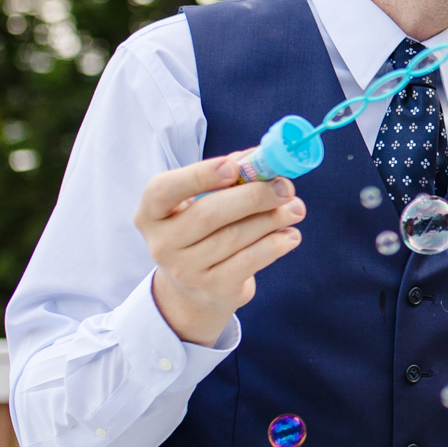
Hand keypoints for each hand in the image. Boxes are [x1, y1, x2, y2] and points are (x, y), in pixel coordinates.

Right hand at [135, 152, 306, 346]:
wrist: (196, 289)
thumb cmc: (203, 231)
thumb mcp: (202, 203)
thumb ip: (226, 177)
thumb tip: (257, 157)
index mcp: (152, 213)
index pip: (163, 190)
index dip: (198, 175)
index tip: (234, 166)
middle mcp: (162, 243)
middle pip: (208, 214)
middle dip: (253, 197)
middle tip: (285, 187)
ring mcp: (185, 270)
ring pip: (234, 237)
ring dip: (271, 219)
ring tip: (295, 209)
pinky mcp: (212, 288)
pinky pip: (249, 261)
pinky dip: (275, 245)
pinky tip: (290, 235)